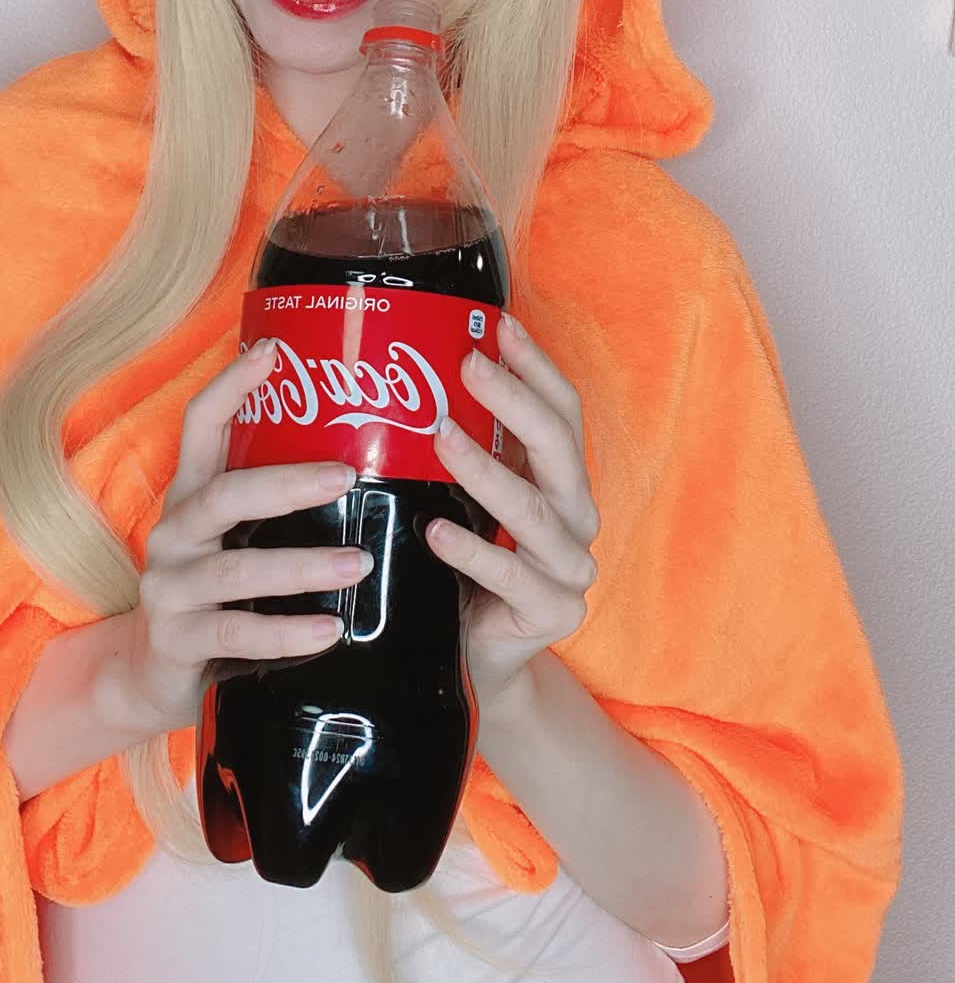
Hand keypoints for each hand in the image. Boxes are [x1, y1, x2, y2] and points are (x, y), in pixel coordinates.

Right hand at [118, 340, 374, 733]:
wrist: (153, 673)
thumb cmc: (216, 594)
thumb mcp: (237, 540)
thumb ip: (279, 508)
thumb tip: (372, 468)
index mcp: (192, 497)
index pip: (201, 426)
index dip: (231, 386)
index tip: (273, 351)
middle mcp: (174, 534)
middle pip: (223, 495)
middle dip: (286, 483)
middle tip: (346, 477)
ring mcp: (169, 587)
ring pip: (235, 569)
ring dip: (302, 566)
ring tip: (358, 563)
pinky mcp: (175, 639)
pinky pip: (234, 632)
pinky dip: (285, 633)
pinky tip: (329, 630)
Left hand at [426, 310, 600, 715]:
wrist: (478, 657)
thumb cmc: (466, 568)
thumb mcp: (467, 501)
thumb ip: (461, 451)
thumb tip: (407, 373)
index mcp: (563, 483)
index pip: (562, 412)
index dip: (536, 367)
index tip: (499, 326)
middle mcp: (576, 518)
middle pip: (557, 447)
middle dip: (513, 400)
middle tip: (467, 366)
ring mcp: (569, 569)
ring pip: (530, 509)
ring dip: (483, 468)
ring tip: (440, 435)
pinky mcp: (553, 613)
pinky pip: (509, 574)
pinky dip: (471, 549)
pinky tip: (435, 530)